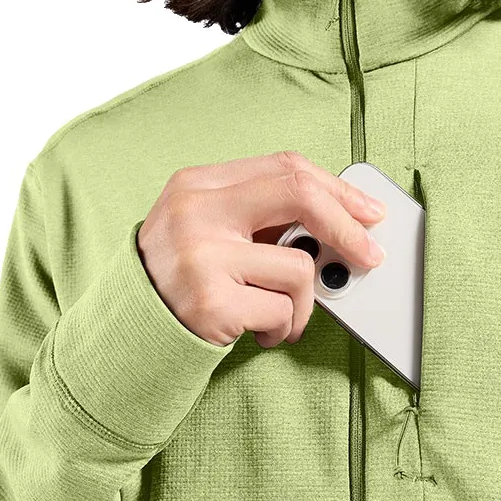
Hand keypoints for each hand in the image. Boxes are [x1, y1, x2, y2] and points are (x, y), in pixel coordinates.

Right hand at [136, 150, 386, 348]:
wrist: (132, 331)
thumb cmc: (182, 280)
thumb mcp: (208, 229)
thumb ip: (260, 217)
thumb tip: (339, 224)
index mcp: (197, 184)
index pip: (284, 168)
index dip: (336, 189)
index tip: (367, 211)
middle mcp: (196, 212)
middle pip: (300, 195)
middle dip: (347, 228)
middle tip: (369, 256)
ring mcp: (202, 256)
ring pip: (299, 268)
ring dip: (302, 303)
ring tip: (277, 314)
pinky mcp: (211, 302)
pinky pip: (283, 310)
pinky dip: (283, 328)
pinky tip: (259, 332)